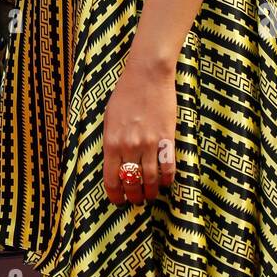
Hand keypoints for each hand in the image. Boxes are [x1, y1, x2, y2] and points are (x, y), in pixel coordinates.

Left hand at [102, 53, 176, 204]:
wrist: (148, 75)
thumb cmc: (125, 93)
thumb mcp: (109, 118)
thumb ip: (111, 141)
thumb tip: (114, 163)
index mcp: (111, 142)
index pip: (111, 179)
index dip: (115, 195)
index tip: (118, 201)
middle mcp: (129, 146)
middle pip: (131, 183)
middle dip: (133, 197)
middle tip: (136, 200)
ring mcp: (149, 144)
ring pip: (150, 180)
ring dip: (150, 192)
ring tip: (151, 195)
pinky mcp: (166, 139)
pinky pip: (167, 168)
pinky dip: (167, 180)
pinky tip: (165, 182)